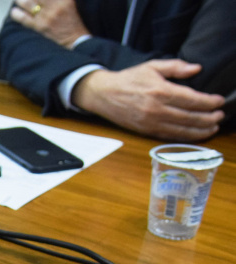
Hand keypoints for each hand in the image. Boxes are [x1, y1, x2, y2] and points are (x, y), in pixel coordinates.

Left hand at [10, 0, 89, 47]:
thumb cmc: (74, 22)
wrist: (76, 42)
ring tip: (18, 1)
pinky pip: (24, 18)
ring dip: (21, 1)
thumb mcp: (70, 4)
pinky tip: (14, 11)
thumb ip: (59, 0)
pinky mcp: (39, 27)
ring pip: (27, 3)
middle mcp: (54, 6)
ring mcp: (46, 17)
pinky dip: (17, 14)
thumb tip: (45, 0)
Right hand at [73, 59, 225, 139]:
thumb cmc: (128, 79)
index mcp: (160, 91)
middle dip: (209, 118)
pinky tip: (195, 134)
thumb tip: (197, 69)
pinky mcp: (145, 131)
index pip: (193, 99)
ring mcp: (150, 122)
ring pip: (182, 130)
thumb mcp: (152, 66)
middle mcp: (156, 109)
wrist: (103, 94)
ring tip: (213, 127)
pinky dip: (185, 137)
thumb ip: (176, 66)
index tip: (219, 101)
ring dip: (201, 131)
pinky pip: (169, 136)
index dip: (209, 102)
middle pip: (190, 117)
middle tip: (220, 115)